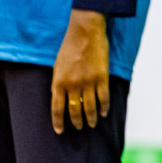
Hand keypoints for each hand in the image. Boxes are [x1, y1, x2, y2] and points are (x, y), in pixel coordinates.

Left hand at [50, 9, 108, 134]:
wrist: (85, 32)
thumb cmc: (69, 46)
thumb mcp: (57, 66)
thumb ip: (59, 82)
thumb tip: (61, 96)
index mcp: (58, 82)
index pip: (57, 109)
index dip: (59, 122)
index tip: (60, 131)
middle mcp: (72, 85)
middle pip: (74, 110)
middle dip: (76, 121)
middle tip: (79, 127)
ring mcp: (88, 82)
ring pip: (89, 107)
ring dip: (91, 118)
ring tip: (92, 124)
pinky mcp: (102, 77)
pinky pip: (103, 97)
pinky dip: (104, 107)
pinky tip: (104, 113)